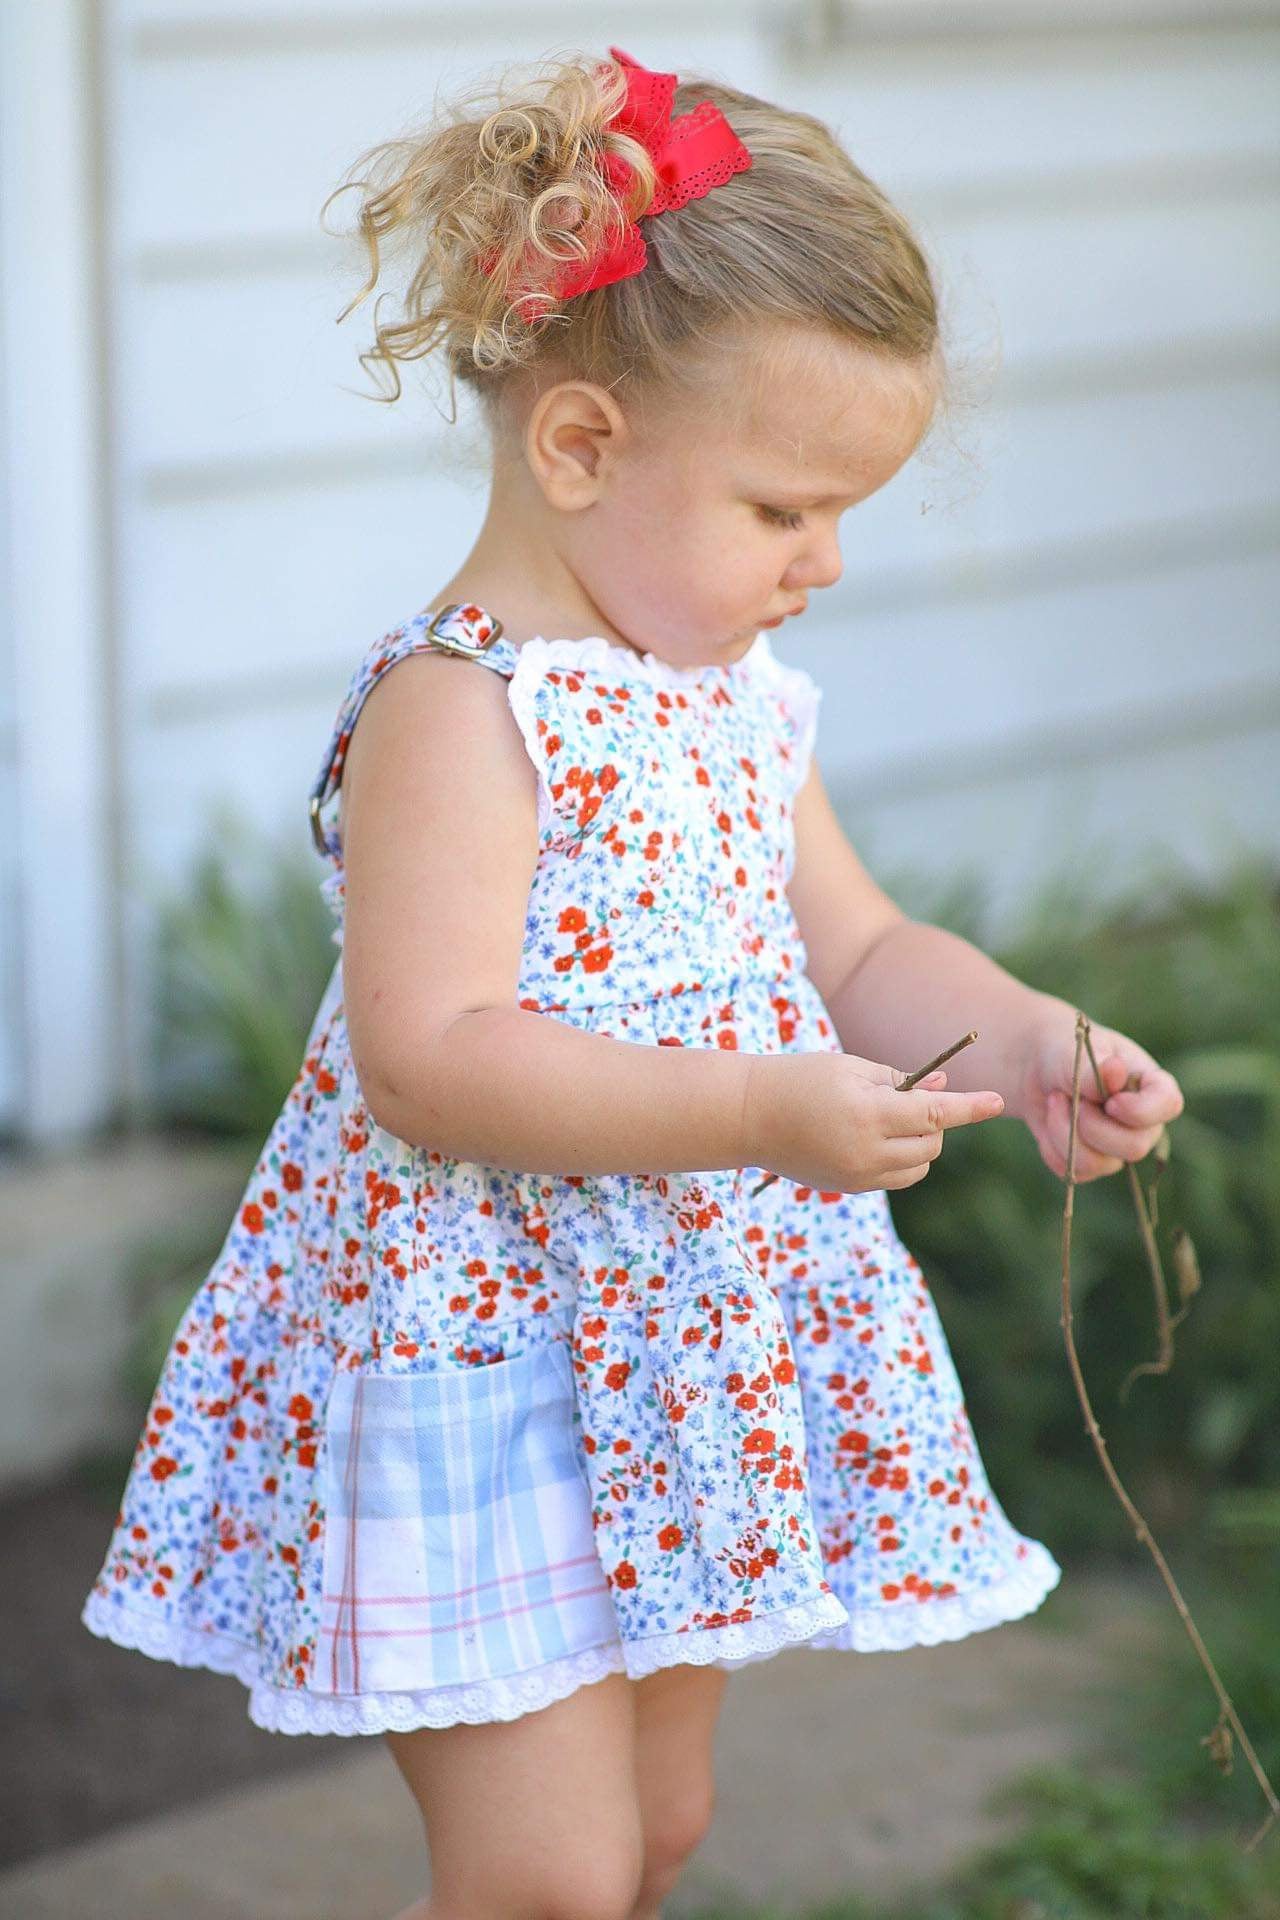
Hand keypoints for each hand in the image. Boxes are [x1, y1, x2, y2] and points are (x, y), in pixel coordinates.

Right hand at [743, 1051, 1004, 1195]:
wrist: (748, 1115)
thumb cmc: (801, 1078)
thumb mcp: (852, 1067)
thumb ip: (901, 1080)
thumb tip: (943, 1088)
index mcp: (868, 1113)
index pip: (935, 1114)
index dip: (970, 1108)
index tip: (998, 1101)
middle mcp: (866, 1150)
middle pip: (931, 1144)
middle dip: (934, 1123)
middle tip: (911, 1100)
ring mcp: (857, 1175)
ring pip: (918, 1166)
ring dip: (920, 1144)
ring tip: (890, 1120)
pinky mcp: (847, 1188)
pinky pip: (895, 1178)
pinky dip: (900, 1159)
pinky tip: (875, 1139)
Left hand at [1019, 1009, 1184, 1182]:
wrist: (1037, 1071)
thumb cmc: (1065, 1053)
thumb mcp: (1074, 1052)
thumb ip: (1094, 1067)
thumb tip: (1114, 1071)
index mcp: (1151, 1085)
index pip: (1168, 1105)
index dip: (1140, 1111)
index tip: (1110, 1101)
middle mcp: (1143, 1122)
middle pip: (1134, 1147)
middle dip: (1092, 1126)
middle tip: (1066, 1096)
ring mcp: (1119, 1147)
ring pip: (1101, 1164)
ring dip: (1065, 1133)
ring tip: (1054, 1101)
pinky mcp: (1093, 1164)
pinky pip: (1074, 1172)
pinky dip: (1052, 1147)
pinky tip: (1049, 1120)